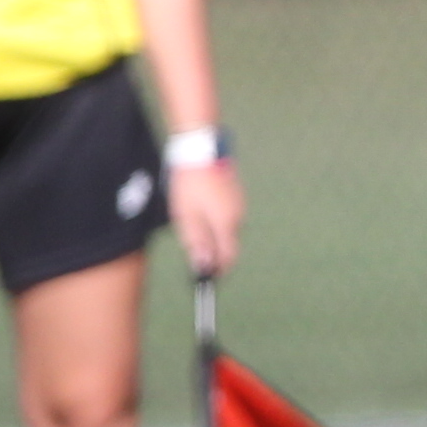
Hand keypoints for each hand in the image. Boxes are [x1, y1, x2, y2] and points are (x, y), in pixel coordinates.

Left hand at [169, 157, 244, 276]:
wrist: (200, 150)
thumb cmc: (190, 185)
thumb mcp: (186, 216)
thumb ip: (197, 242)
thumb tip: (204, 266)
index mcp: (226, 224)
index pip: (228, 257)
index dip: (219, 270)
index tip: (207, 277)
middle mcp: (238, 217)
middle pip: (228, 242)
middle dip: (213, 250)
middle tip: (192, 245)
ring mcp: (239, 203)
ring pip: (227, 227)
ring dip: (213, 232)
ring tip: (191, 219)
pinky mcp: (236, 193)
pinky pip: (227, 214)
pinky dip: (215, 218)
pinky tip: (200, 206)